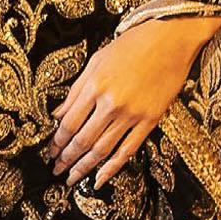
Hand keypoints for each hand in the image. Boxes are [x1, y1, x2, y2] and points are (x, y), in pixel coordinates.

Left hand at [46, 12, 220, 190]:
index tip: (50, 151)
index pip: (68, 123)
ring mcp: (132, 114)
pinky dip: (112, 168)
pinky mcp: (150, 121)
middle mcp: (111, 103)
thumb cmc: (132, 45)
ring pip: (102, 150)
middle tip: (56, 169)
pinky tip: (99, 179)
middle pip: (82, 140)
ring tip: (71, 177)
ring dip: (83, 167)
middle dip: (66, 158)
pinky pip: (128, 150)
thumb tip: (57, 115)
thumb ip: (75, 90)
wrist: (170, 39)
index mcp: (94, 86)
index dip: (56, 141)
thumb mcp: (96, 61)